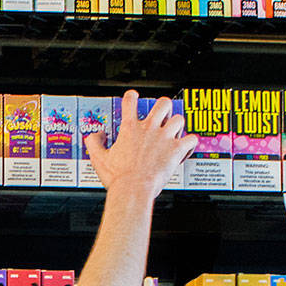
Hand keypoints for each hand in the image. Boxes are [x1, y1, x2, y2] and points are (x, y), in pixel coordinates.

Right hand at [82, 89, 197, 198]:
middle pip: (163, 104)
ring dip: (178, 125)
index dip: (131, 97)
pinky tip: (185, 150)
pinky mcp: (176, 150)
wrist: (133, 189)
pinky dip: (190, 143)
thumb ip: (94, 142)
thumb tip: (96, 135)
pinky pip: (191, 139)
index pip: (130, 101)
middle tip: (162, 117)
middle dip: (164, 108)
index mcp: (130, 128)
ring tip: (175, 134)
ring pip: (179, 119)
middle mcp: (149, 129)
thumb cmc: (118, 177)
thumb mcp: (98, 158)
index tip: (133, 97)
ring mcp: (164, 138)